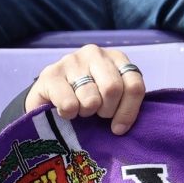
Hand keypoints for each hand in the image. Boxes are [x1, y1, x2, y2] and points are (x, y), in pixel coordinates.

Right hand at [24, 46, 147, 134]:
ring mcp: (71, 61)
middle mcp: (95, 54)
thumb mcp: (113, 97)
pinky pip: (69, 104)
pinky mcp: (50, 73)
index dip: (128, 111)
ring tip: (80, 108)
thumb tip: (121, 127)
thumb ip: (125, 102)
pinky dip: (69, 113)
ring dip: (86, 112)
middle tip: (97, 113)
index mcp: (117, 58)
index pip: (134, 85)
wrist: (50, 96)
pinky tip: (66, 109)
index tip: (119, 128)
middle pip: (113, 89)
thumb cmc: (89, 98)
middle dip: (106, 110)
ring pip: (91, 99)